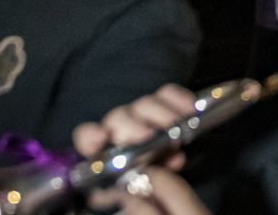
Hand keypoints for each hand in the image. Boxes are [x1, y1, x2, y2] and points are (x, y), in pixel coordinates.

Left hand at [73, 85, 204, 214]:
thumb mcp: (135, 184)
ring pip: (145, 103)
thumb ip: (143, 177)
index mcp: (104, 146)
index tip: (101, 137)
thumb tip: (167, 164)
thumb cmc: (140, 176)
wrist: (157, 164)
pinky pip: (167, 93)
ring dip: (160, 112)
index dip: (91, 134)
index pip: (87, 135)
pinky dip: (179, 98)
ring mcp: (140, 110)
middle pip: (119, 117)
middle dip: (132, 125)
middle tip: (149, 135)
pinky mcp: (162, 101)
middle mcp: (120, 125)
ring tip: (176, 123)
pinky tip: (190, 108)